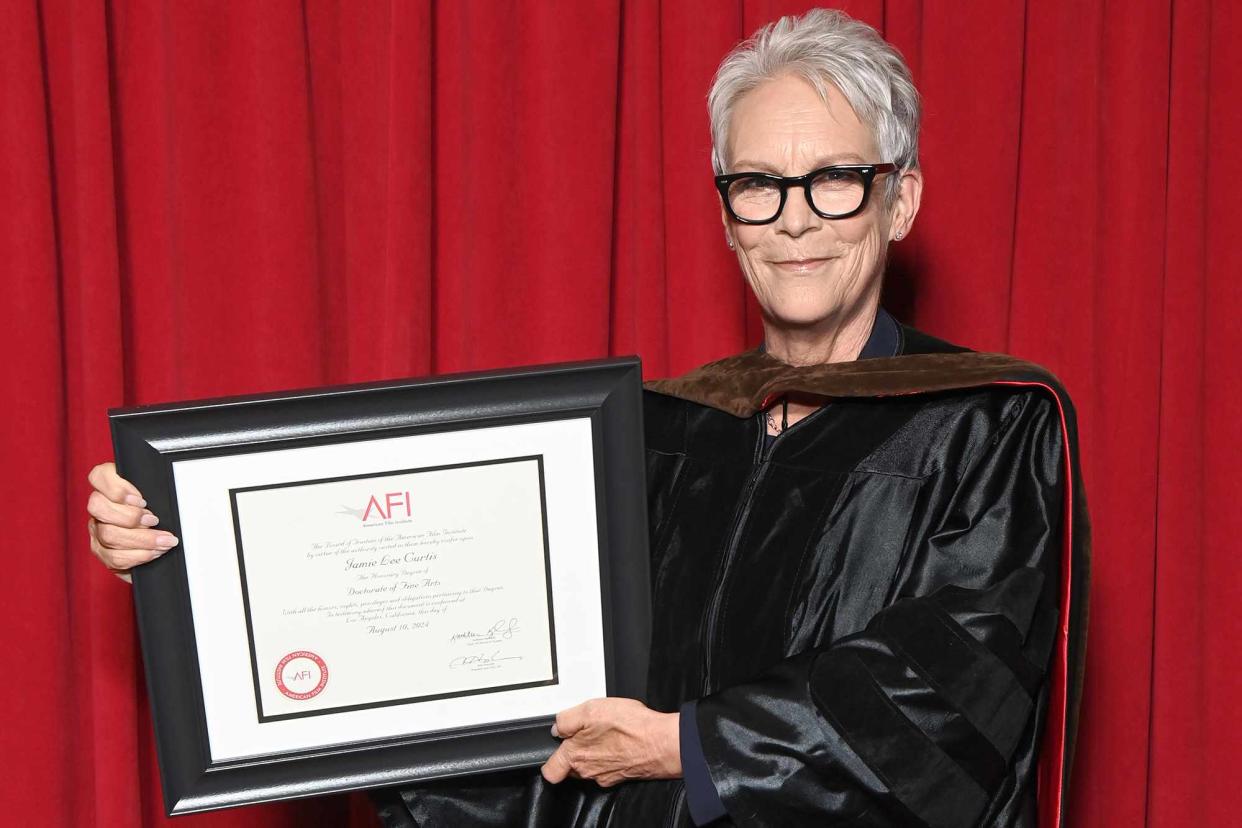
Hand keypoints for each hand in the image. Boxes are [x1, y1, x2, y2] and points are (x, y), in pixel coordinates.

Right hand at [86, 462, 178, 582]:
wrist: (160, 540)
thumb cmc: (161, 511)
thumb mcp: (159, 494)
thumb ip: (156, 487)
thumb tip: (174, 486)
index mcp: (110, 485)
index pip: (99, 476)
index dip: (117, 488)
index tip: (142, 500)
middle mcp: (98, 506)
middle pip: (98, 507)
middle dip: (131, 516)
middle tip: (154, 520)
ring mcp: (97, 529)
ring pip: (108, 535)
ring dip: (141, 539)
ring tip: (164, 540)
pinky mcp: (102, 551)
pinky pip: (114, 557)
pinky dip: (139, 555)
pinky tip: (155, 552)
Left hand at [540, 698, 680, 787]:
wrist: (662, 743)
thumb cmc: (631, 727)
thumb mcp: (591, 710)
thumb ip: (567, 720)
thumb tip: (558, 727)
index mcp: (575, 757)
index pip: (551, 772)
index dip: (550, 760)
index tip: (556, 747)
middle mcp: (589, 772)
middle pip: (572, 767)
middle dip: (576, 750)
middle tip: (587, 731)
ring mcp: (606, 776)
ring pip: (591, 766)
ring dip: (596, 751)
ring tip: (607, 732)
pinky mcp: (622, 775)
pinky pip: (610, 766)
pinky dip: (613, 754)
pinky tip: (621, 740)